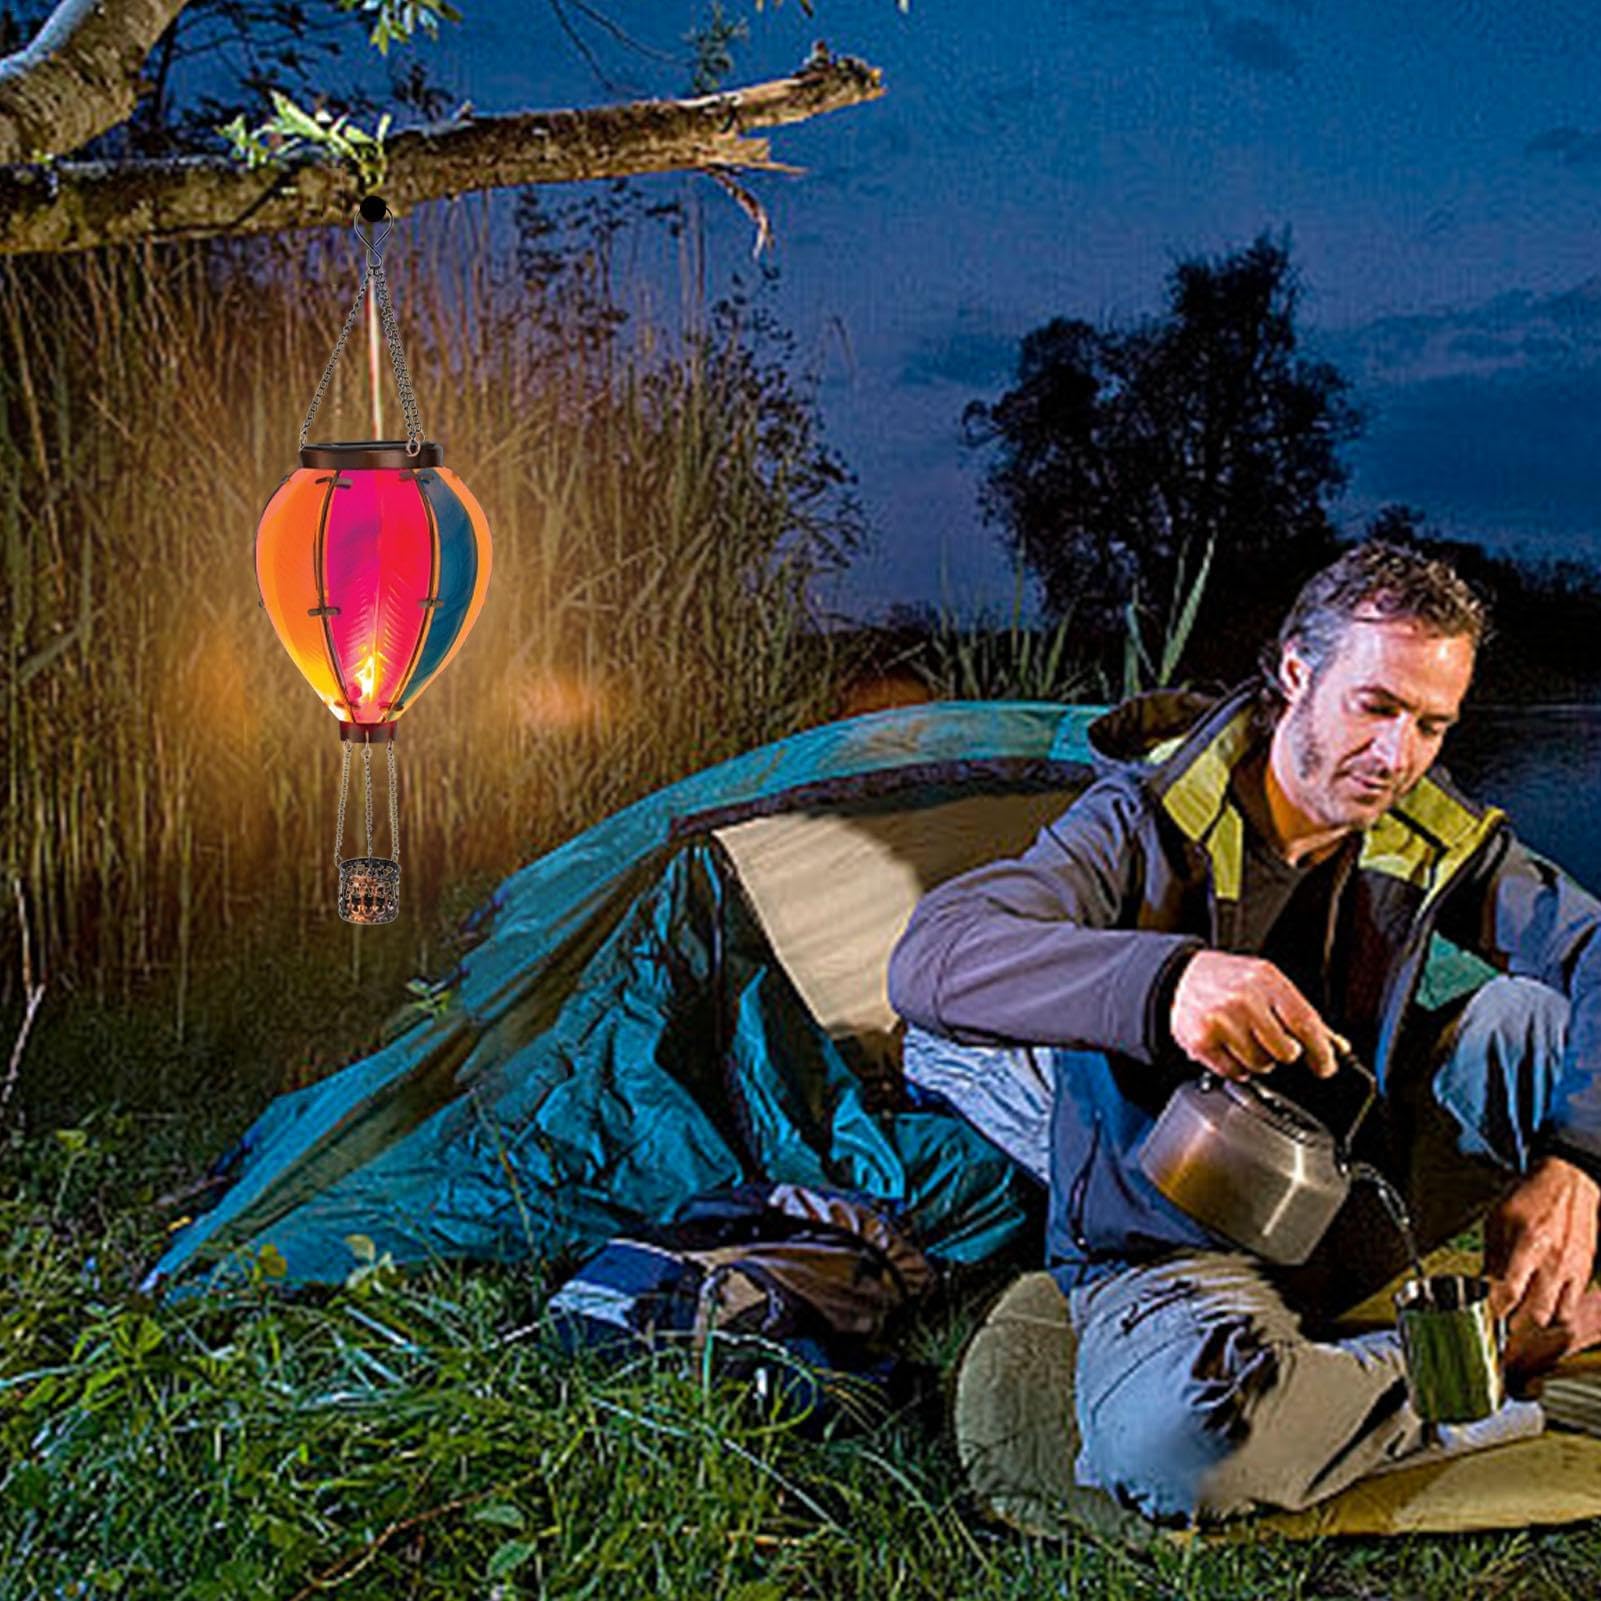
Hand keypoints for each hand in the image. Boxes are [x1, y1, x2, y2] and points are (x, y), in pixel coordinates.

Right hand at [1169, 951, 1340, 1080]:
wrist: (1182, 976)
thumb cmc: (1229, 980)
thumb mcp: (1269, 984)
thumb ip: (1301, 1014)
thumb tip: (1336, 1046)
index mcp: (1266, 981)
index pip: (1305, 1023)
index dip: (1321, 1051)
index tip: (1326, 1066)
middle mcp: (1243, 999)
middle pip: (1284, 1051)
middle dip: (1284, 1054)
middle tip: (1273, 1044)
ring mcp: (1220, 1020)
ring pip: (1260, 1065)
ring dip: (1259, 1061)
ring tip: (1246, 1041)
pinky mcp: (1201, 1040)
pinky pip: (1233, 1072)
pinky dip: (1236, 1067)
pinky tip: (1230, 1048)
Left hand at [1484, 1156, 1600, 1352]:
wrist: (1570, 1184)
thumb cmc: (1531, 1198)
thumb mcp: (1499, 1219)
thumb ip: (1492, 1255)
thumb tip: (1480, 1285)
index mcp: (1528, 1244)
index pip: (1508, 1290)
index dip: (1493, 1309)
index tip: (1481, 1315)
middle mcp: (1553, 1262)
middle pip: (1534, 1313)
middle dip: (1513, 1326)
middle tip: (1498, 1325)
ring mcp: (1572, 1271)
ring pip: (1556, 1317)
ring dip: (1535, 1325)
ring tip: (1518, 1322)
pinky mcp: (1584, 1275)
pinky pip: (1570, 1308)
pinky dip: (1554, 1315)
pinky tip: (1539, 1310)